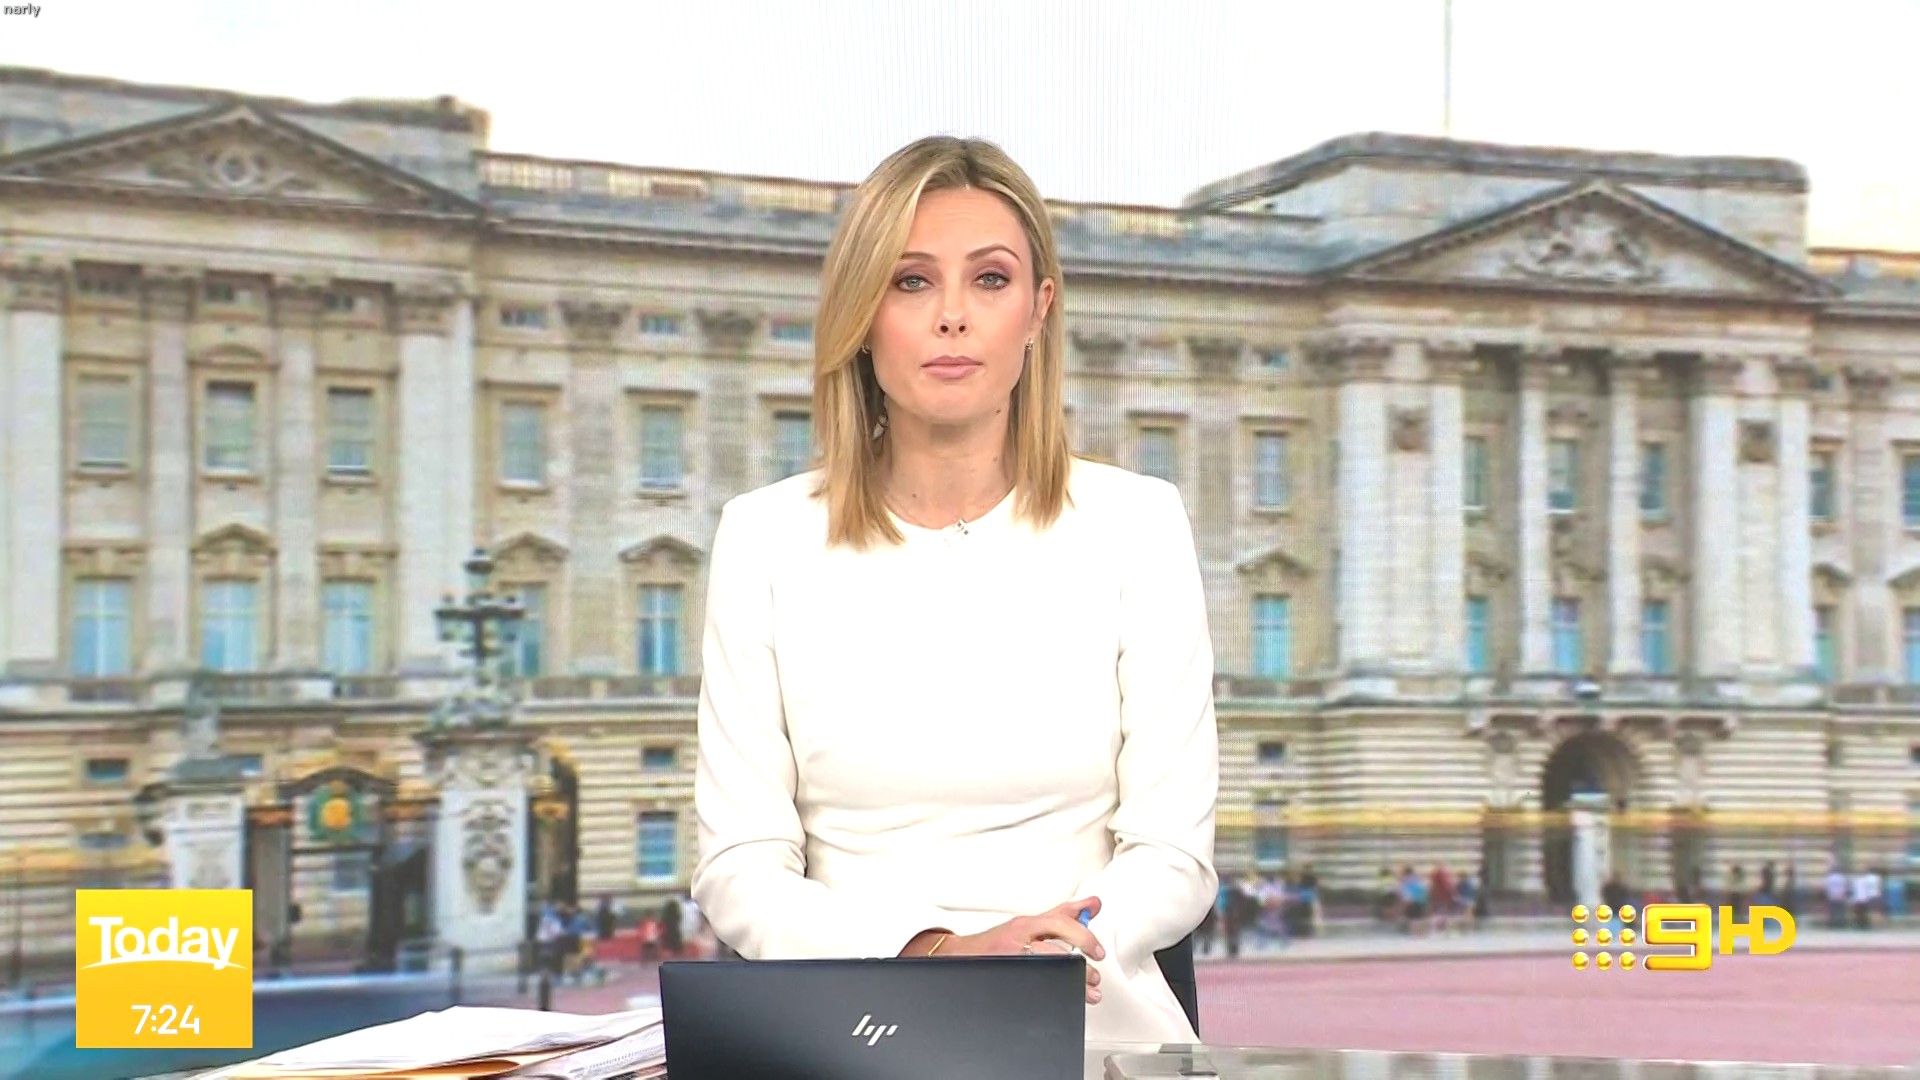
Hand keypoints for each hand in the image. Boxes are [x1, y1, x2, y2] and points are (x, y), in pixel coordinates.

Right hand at [933, 897, 1105, 1003]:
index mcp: (1027, 924)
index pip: (1060, 924)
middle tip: (1094, 978)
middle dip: (1080, 967)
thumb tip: (1093, 904)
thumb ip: (1064, 914)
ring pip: (1048, 970)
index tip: (1098, 951)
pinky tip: (1064, 996)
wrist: (963, 957)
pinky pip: (1034, 985)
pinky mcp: (1007, 977)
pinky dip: (1053, 992)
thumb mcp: (1032, 923)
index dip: (1084, 937)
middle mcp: (1018, 941)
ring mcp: (1012, 960)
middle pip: (1055, 950)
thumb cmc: (1000, 941)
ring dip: (1073, 984)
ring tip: (1086, 992)